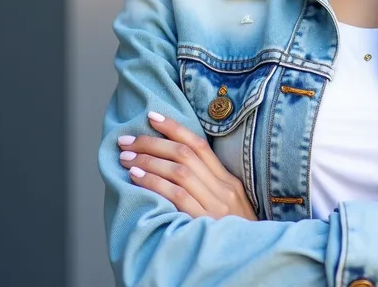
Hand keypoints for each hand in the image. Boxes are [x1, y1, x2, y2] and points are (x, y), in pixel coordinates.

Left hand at [117, 111, 256, 220]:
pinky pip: (175, 195)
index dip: (175, 128)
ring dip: (149, 160)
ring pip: (178, 171)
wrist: (251, 259)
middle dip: (153, 142)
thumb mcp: (228, 204)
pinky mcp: (204, 220)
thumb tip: (177, 168)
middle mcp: (223, 188)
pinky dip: (154, 182)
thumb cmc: (233, 234)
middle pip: (185, 154)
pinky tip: (137, 176)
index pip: (199, 145)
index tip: (152, 117)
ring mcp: (215, 204)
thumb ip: (209, 186)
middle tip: (128, 139)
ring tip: (126, 157)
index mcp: (229, 180)